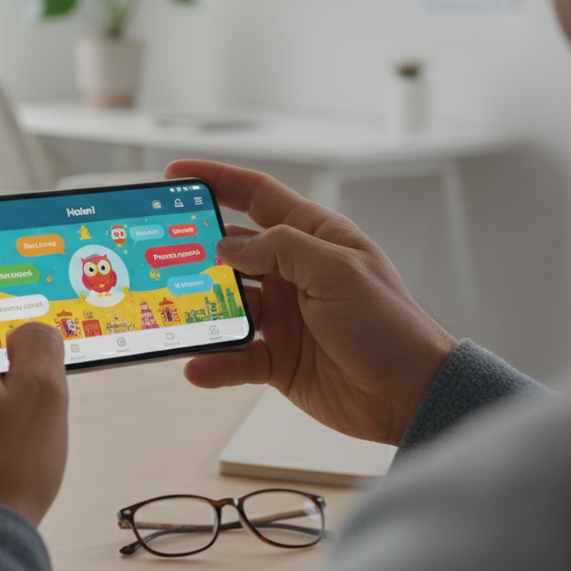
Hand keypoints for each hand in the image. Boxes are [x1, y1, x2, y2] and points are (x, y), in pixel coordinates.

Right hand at [165, 160, 458, 445]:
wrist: (411, 395)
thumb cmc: (391, 327)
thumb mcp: (338, 272)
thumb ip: (281, 249)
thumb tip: (228, 243)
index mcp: (313, 238)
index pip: (257, 196)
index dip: (217, 180)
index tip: (175, 176)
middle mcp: (293, 272)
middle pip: (230, 251)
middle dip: (194, 250)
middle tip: (160, 253)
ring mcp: (283, 316)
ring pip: (226, 305)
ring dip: (201, 311)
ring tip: (174, 314)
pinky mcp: (277, 358)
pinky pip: (234, 356)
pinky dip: (214, 362)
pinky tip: (197, 366)